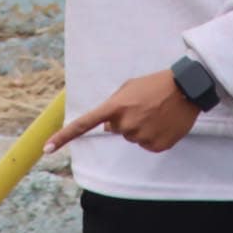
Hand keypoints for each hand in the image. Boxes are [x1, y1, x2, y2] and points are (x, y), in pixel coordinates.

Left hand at [43, 69, 200, 154]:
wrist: (186, 89)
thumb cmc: (154, 84)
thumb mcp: (128, 88)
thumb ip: (112, 106)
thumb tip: (106, 127)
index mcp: (115, 107)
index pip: (84, 124)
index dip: (63, 137)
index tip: (47, 149)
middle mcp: (125, 124)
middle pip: (116, 130)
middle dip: (125, 120)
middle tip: (143, 106)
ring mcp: (141, 136)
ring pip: (133, 138)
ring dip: (141, 127)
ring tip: (155, 112)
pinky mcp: (156, 146)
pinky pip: (148, 144)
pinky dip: (154, 136)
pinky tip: (163, 122)